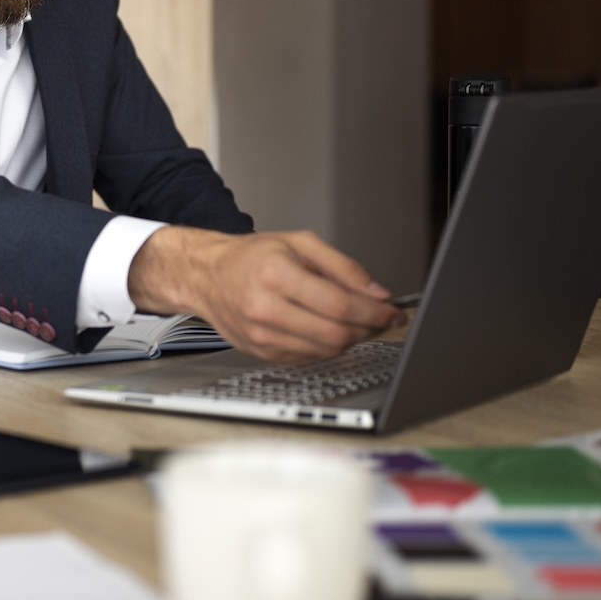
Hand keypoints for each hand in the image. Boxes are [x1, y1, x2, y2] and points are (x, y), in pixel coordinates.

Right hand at [129, 227, 405, 362]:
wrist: (207, 276)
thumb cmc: (252, 257)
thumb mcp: (300, 243)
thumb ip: (344, 266)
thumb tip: (377, 293)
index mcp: (276, 275)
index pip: (339, 305)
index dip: (375, 312)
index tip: (394, 312)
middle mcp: (265, 308)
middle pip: (336, 334)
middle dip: (369, 329)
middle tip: (381, 318)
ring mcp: (262, 335)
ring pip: (326, 350)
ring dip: (350, 338)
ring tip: (353, 319)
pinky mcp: (262, 352)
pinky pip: (309, 356)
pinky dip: (326, 344)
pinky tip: (323, 326)